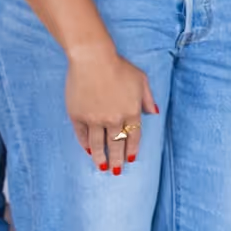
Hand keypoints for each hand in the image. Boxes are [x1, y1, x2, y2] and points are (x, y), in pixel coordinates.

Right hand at [65, 49, 156, 172]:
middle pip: (116, 145)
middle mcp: (114, 119)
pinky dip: (85, 144)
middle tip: (116, 171)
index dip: (132, 150)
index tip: (130, 160)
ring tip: (101, 167)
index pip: (133, 137)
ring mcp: (94, 118)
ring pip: (98, 144)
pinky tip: (88, 151)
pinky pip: (82, 135)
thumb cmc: (119, 66)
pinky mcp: (77, 115)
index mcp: (131, 112)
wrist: (92, 58)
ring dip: (100, 157)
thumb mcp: (141, 80)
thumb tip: (153, 113)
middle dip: (117, 160)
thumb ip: (147, 98)